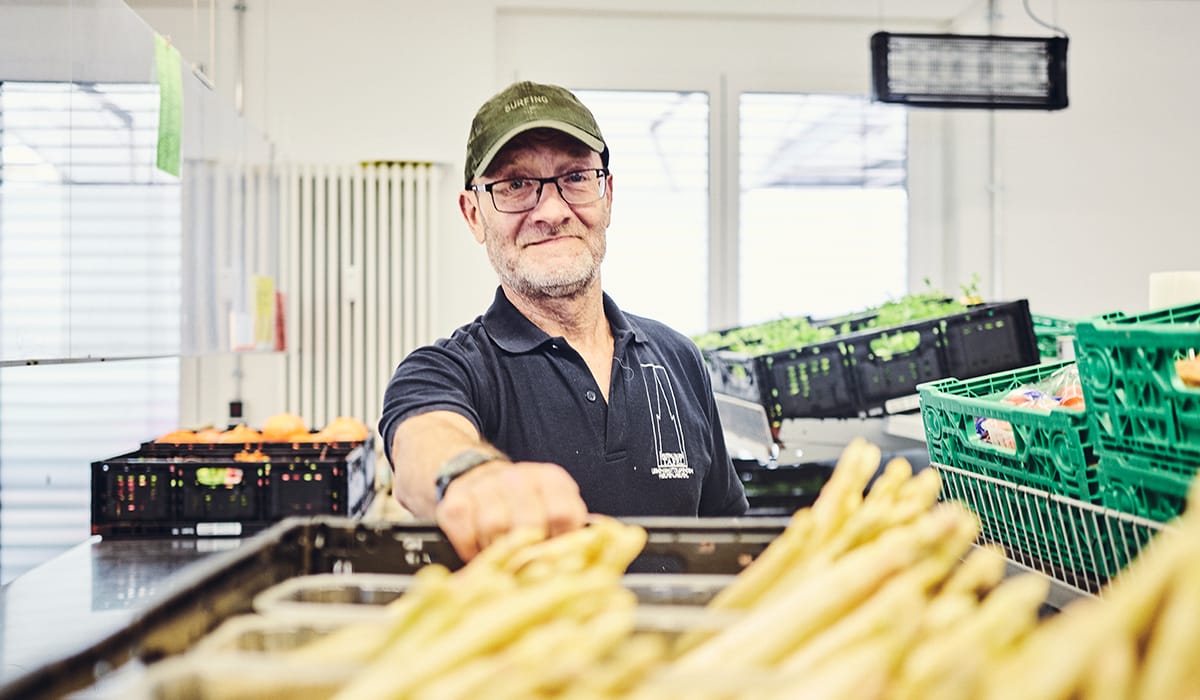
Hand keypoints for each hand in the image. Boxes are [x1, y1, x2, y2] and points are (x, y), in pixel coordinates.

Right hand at [434, 460, 587, 561]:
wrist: (476, 476)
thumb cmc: (522, 504)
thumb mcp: (552, 509)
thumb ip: (567, 532)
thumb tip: (574, 567)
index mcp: (550, 479)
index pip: (563, 513)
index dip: (560, 542)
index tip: (554, 557)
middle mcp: (518, 477)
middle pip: (528, 523)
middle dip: (527, 551)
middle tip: (524, 564)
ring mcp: (484, 485)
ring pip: (494, 528)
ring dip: (497, 551)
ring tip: (500, 555)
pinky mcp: (455, 499)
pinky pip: (464, 533)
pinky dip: (470, 549)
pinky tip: (477, 550)